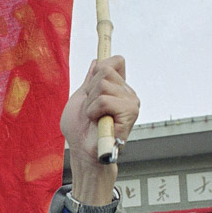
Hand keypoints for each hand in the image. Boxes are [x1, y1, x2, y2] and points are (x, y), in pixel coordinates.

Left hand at [60, 56, 138, 206]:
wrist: (83, 151)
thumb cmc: (80, 131)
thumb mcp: (80, 98)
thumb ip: (90, 80)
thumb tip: (97, 61)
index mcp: (117, 88)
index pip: (116, 61)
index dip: (100, 70)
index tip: (91, 89)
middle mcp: (127, 93)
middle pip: (105, 70)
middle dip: (89, 90)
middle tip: (91, 110)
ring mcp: (131, 102)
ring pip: (102, 85)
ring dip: (90, 104)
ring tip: (94, 118)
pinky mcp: (130, 112)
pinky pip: (104, 100)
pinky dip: (94, 111)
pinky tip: (98, 123)